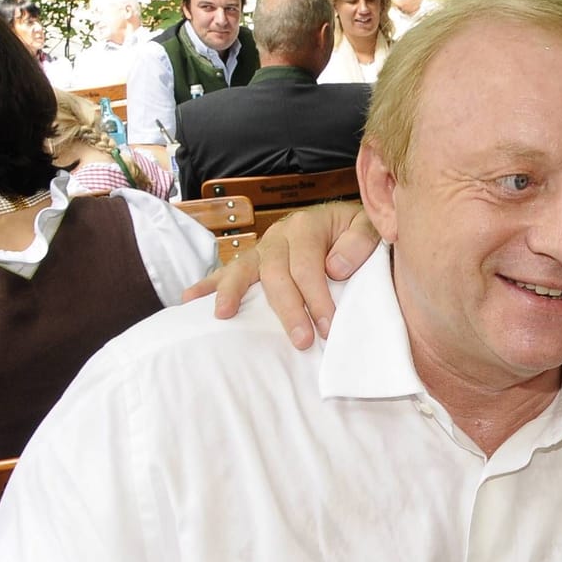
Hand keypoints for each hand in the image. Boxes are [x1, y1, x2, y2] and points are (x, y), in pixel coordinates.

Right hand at [179, 201, 378, 347]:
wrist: (347, 221)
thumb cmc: (358, 233)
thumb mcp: (370, 229)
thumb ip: (360, 243)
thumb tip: (334, 267)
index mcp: (308, 225)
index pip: (308, 266)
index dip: (317, 298)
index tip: (327, 327)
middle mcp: (280, 234)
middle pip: (276, 272)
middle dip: (288, 309)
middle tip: (302, 340)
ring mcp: (263, 247)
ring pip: (244, 268)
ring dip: (233, 292)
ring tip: (224, 315)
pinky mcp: (254, 260)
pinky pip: (228, 270)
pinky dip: (208, 284)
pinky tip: (190, 299)